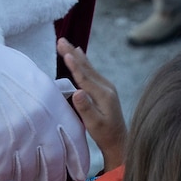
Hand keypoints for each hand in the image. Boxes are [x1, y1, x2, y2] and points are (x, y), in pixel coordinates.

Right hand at [0, 35, 90, 180]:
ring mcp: (19, 136)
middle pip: (54, 163)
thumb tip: (62, 106)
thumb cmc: (1, 68)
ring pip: (28, 173)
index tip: (79, 173)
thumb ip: (52, 98)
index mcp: (54, 105)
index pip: (76, 139)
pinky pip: (3, 172)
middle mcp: (41, 124)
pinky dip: (0, 177)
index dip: (79, 160)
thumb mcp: (36, 78)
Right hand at [58, 39, 126, 170]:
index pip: (84, 77)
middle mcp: (106, 87)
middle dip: (72, 53)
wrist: (120, 140)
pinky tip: (79, 53)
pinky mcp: (104, 88)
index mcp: (103, 94)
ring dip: (75, 54)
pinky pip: (90, 71)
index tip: (64, 52)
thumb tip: (77, 91)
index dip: (74, 65)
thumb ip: (86, 108)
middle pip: (86, 67)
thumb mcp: (94, 125)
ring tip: (65, 42)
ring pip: (88, 67)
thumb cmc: (105, 135)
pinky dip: (82, 61)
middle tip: (60, 39)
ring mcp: (106, 86)